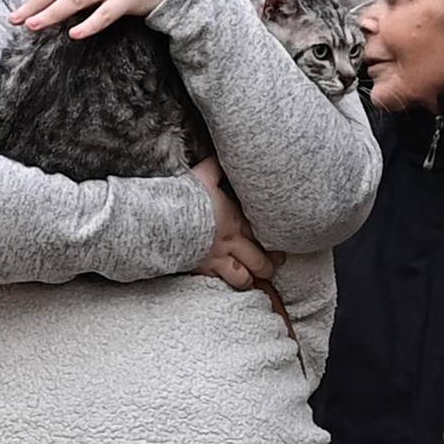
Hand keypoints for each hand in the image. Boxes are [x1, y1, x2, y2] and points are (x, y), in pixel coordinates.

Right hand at [189, 157, 281, 289]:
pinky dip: (230, 286)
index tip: (280, 249)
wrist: (163, 219)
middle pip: (260, 262)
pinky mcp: (203, 270)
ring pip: (244, 278)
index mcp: (235, 220)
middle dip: (269, 267)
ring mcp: (218, 258)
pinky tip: (235, 288)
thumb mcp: (203, 175)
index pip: (263, 236)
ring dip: (250, 280)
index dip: (275, 244)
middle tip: (272, 267)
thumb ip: (216, 168)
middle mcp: (231, 242)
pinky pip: (222, 283)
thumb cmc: (184, 196)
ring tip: (254, 280)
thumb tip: (221, 156)